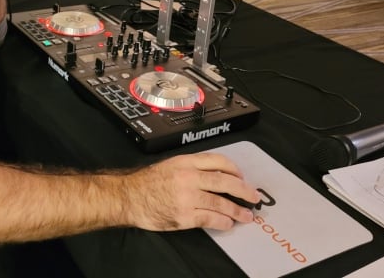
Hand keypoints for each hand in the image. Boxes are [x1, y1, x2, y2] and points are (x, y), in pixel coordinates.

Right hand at [124, 153, 259, 231]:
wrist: (129, 196)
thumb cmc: (148, 182)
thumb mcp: (171, 164)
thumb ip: (192, 167)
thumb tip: (215, 174)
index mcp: (186, 162)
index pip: (218, 162)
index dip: (234, 170)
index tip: (241, 177)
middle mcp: (188, 177)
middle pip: (225, 182)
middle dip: (243, 190)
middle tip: (253, 196)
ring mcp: (187, 197)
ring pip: (220, 202)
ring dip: (237, 210)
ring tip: (246, 215)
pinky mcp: (184, 216)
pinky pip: (209, 219)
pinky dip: (222, 221)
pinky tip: (228, 223)